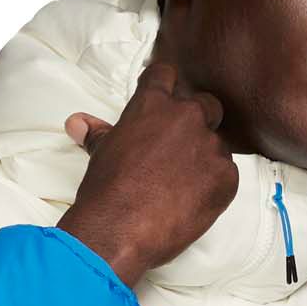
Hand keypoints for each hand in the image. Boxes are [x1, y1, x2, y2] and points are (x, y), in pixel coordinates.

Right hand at [58, 62, 238, 289]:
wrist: (119, 231)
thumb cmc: (106, 192)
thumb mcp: (102, 154)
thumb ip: (99, 133)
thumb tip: (78, 123)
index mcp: (154, 103)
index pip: (167, 75)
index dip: (167, 91)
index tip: (165, 109)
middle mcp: (186, 116)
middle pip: (205, 105)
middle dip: (198, 123)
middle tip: (182, 152)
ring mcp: (209, 145)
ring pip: (218, 144)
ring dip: (206, 159)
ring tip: (185, 186)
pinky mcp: (225, 177)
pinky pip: (228, 175)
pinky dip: (215, 187)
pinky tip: (194, 203)